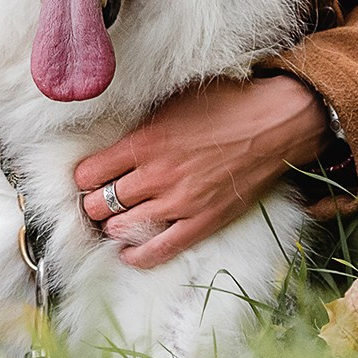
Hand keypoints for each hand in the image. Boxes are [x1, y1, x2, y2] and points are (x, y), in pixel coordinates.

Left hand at [71, 75, 327, 269]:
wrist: (274, 124)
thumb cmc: (225, 105)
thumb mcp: (171, 102)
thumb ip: (142, 125)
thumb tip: (115, 138)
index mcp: (144, 142)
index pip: (88, 173)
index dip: (83, 177)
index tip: (89, 177)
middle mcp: (156, 175)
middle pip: (99, 204)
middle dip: (93, 203)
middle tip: (99, 200)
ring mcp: (179, 203)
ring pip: (121, 227)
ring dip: (112, 225)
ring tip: (115, 219)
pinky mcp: (202, 222)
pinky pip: (158, 250)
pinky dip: (136, 256)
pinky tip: (127, 252)